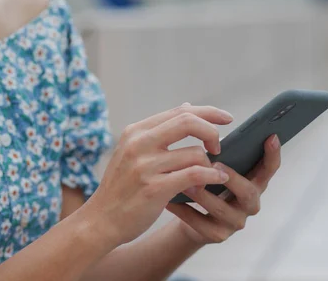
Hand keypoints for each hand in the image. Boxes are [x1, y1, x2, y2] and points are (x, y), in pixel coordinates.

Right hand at [83, 104, 233, 244]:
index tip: (226, 119)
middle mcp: (139, 144)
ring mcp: (145, 166)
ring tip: (210, 174)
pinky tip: (217, 180)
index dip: (208, 112)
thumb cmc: (122, 187)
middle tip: (219, 147)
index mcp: (135, 132)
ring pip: (195, 152)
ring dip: (209, 164)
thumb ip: (160, 130)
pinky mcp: (154, 188)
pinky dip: (211, 176)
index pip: (179, 112)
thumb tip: (188, 106)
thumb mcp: (133, 152)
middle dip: (212, 132)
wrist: (100, 220)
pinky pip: (194, 175)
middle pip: (188, 122)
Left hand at [166, 134, 280, 244]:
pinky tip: (170, 201)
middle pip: (248, 191)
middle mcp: (249, 203)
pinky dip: (184, 210)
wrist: (191, 219)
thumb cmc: (206, 186)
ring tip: (185, 183)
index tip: (270, 136)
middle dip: (231, 178)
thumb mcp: (214, 167)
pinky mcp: (217, 235)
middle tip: (213, 165)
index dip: (272, 154)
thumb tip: (192, 113)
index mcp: (253, 182)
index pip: (269, 168)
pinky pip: (200, 222)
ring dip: (202, 194)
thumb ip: (213, 147)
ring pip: (221, 208)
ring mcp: (235, 221)